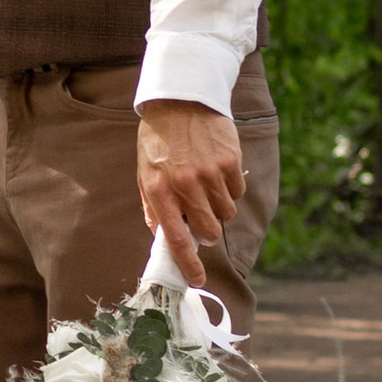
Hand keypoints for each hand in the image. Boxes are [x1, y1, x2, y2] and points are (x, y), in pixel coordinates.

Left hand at [137, 100, 245, 284]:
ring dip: (219, 205)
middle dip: (208, 230)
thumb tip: (163, 236)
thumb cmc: (159, 140)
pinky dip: (230, 186)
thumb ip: (153, 207)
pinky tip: (216, 168)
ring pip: (226, 212)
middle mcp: (185, 185)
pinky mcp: (229, 161)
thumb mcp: (144, 172)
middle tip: (202, 215)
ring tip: (206, 182)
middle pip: (209, 231)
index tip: (197, 280)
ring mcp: (209, 173)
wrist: (180, 100)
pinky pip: (237, 190)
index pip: (176, 238)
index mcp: (159, 190)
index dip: (189, 264)